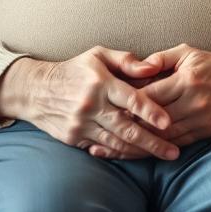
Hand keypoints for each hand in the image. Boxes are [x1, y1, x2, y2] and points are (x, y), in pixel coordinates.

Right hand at [0, 47, 177, 160]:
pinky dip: (121, 154)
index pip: (130, 99)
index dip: (150, 111)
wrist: (36, 90)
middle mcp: (91, 106)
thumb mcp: (99, 55)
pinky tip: (138, 156)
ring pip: (116, 142)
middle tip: (174, 151)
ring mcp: (82, 125)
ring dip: (140, 151)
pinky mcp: (74, 138)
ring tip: (163, 154)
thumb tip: (153, 68)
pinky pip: (102, 149)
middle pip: (126, 127)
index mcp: (101, 83)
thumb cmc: (75, 69)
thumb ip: (127, 60)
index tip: (167, 122)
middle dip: (152, 141)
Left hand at [90, 45, 210, 157]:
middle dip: (127, 125)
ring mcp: (198, 121)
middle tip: (101, 129)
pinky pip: (173, 145)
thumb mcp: (188, 52)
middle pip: (152, 120)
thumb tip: (138, 65)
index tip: (108, 105)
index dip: (128, 102)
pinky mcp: (202, 134)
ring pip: (160, 138)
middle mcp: (192, 102)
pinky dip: (153, 149)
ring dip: (136, 143)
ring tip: (110, 146)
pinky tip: (136, 150)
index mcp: (186, 79)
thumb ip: (160, 58)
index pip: (151, 96)